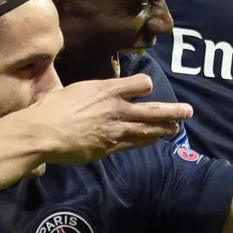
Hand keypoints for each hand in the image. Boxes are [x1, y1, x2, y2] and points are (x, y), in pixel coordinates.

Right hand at [26, 75, 192, 163]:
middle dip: (173, 111)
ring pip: (147, 129)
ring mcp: (115, 130)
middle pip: (152, 110)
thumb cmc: (50, 108)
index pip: (140, 84)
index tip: (147, 87)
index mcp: (106, 90)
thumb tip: (81, 90)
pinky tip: (154, 140)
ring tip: (177, 128)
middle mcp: (116, 108)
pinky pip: (134, 144)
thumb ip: (85, 90)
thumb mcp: (69, 89)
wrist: (44, 132)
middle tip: (188, 111)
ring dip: (164, 129)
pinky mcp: (109, 147)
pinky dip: (146, 142)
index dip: (145, 86)